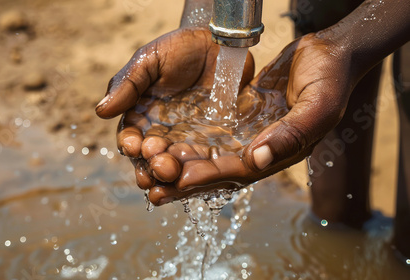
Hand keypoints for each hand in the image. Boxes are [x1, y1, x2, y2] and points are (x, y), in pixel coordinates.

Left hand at [97, 31, 353, 205]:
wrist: (328, 53)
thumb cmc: (330, 77)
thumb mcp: (318, 104)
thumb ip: (291, 134)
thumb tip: (257, 160)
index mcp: (282, 153)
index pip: (239, 172)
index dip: (208, 178)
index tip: (178, 182)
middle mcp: (263, 150)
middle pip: (219, 171)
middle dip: (186, 182)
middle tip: (153, 189)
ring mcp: (251, 135)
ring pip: (211, 155)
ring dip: (182, 165)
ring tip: (150, 172)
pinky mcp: (241, 118)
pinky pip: (213, 134)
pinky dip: (191, 142)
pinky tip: (167, 144)